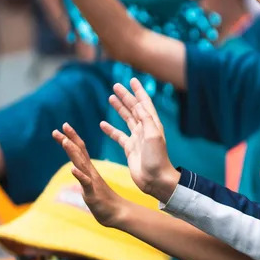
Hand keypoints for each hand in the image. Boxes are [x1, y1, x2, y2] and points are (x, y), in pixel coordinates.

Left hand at [54, 122, 130, 227]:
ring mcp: (92, 182)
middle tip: (63, 126)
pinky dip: (79, 176)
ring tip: (65, 141)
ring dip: (73, 153)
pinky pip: (85, 183)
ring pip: (81, 165)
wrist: (118, 214)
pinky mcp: (92, 194)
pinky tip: (73, 169)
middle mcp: (91, 173)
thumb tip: (76, 172)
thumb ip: (84, 178)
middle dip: (70, 139)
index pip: (80, 150)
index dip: (72, 138)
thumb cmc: (104, 201)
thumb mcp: (90, 186)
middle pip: (80, 152)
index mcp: (89, 170)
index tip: (63, 126)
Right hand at [101, 78, 180, 200]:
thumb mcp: (153, 136)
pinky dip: (110, 129)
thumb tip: (138, 104)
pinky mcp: (130, 149)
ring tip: (110, 98)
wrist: (155, 179)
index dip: (139, 91)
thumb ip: (145, 119)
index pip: (145, 103)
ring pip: (126, 119)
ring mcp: (137, 139)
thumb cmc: (156, 159)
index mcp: (152, 124)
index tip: (132, 79)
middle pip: (134, 108)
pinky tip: (102, 124)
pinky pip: (118, 136)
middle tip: (115, 86)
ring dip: (119, 109)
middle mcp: (145, 129)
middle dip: (126, 97)